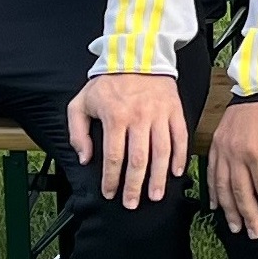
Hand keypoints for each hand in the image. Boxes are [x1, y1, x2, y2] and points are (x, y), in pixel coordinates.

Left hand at [68, 72, 192, 208]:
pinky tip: (176, 172)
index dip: (111, 179)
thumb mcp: (81, 102)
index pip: (113, 156)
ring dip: (158, 177)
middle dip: (135, 186)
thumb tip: (85, 158)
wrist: (137, 55)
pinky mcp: (174, 110)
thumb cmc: (108, 81)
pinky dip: (179, 157)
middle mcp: (139, 117)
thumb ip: (77, 132)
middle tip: (132, 203)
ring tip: (156, 195)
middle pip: (139, 159)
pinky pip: (180, 137)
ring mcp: (160, 114)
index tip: (110, 193)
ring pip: (161, 152)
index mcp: (115, 116)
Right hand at [209, 96, 257, 236]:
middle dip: (248, 216)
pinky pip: (211, 170)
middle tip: (253, 234)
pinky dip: (213, 189)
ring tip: (234, 226)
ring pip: (222, 185)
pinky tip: (216, 204)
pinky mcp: (216, 140)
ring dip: (229, 208)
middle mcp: (236, 152)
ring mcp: (223, 146)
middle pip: (240, 192)